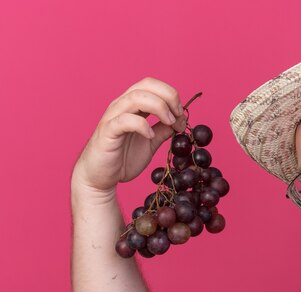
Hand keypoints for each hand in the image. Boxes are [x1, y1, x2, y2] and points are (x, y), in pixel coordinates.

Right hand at [73, 77, 186, 193]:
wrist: (100, 178)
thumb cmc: (122, 159)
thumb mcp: (150, 143)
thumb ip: (162, 131)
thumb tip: (179, 122)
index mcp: (132, 106)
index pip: (152, 85)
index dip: (171, 95)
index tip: (181, 114)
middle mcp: (121, 106)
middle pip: (146, 85)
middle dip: (169, 97)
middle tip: (178, 117)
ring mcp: (113, 117)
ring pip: (136, 97)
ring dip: (159, 108)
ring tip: (169, 123)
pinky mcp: (107, 132)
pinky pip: (124, 120)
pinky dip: (141, 125)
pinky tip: (150, 136)